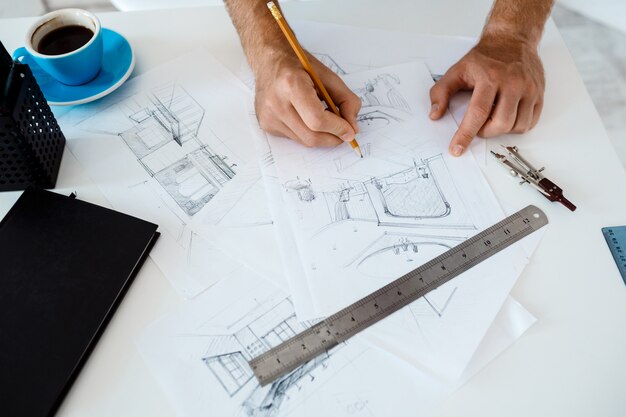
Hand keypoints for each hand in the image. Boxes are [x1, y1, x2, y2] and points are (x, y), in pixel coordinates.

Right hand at [254, 49, 360, 146]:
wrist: (269, 60)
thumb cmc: (299, 66)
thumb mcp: (328, 76)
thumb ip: (346, 100)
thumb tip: (353, 127)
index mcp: (291, 84)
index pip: (317, 120)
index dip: (337, 128)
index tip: (350, 131)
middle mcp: (276, 102)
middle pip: (311, 136)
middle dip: (332, 138)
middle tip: (344, 133)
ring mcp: (268, 116)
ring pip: (304, 140)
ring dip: (321, 136)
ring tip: (325, 120)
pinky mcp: (266, 124)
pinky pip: (294, 138)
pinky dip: (307, 132)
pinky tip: (306, 117)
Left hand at [429, 34, 545, 155]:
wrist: (512, 39)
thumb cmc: (484, 57)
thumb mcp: (457, 70)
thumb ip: (441, 92)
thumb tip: (435, 114)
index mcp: (490, 77)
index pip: (478, 112)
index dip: (466, 134)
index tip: (457, 149)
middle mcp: (512, 83)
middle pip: (501, 123)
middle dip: (486, 132)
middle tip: (478, 125)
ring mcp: (529, 88)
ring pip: (518, 126)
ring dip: (502, 130)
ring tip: (493, 117)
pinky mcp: (539, 93)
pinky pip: (531, 121)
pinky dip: (517, 126)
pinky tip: (507, 116)